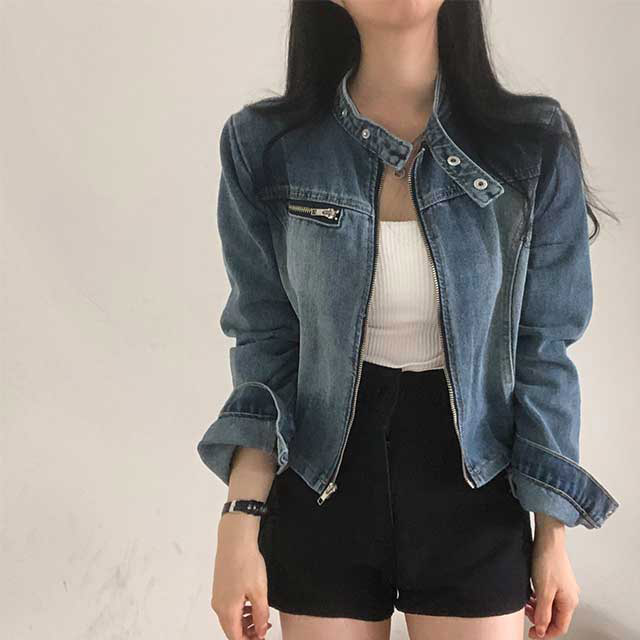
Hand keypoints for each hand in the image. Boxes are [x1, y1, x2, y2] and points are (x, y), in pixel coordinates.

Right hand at [211, 513, 272, 639]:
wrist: (235, 539)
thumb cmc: (246, 563)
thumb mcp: (259, 592)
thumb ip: (260, 615)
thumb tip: (260, 632)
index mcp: (227, 610)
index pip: (236, 638)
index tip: (263, 636)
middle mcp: (218, 605)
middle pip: (232, 629)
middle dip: (248, 632)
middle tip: (265, 626)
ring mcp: (218, 595)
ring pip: (231, 617)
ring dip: (245, 620)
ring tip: (261, 613)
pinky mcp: (220, 586)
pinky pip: (229, 605)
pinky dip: (240, 609)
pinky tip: (251, 601)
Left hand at [526, 515, 579, 637]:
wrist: (548, 539)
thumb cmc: (548, 561)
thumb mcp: (543, 591)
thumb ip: (543, 613)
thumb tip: (542, 629)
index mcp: (569, 602)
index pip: (560, 627)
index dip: (545, 633)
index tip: (532, 633)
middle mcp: (569, 596)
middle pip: (555, 616)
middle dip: (540, 618)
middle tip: (526, 613)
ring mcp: (564, 586)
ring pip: (551, 605)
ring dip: (538, 608)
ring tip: (526, 602)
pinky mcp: (557, 578)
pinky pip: (549, 595)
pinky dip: (539, 597)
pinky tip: (530, 593)